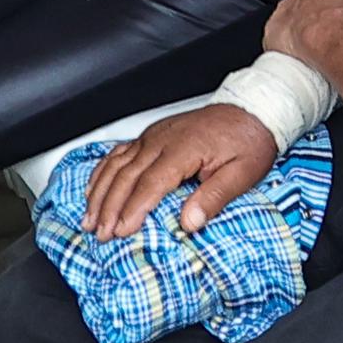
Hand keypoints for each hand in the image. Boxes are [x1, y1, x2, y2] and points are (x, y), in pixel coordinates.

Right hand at [82, 103, 281, 239]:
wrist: (253, 109)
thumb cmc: (249, 141)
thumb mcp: (244, 173)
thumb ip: (215, 197)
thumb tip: (190, 222)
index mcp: (185, 148)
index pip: (150, 183)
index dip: (132, 209)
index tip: (120, 232)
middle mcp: (163, 139)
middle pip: (126, 175)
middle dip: (109, 207)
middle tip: (99, 234)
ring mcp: (155, 135)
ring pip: (117, 164)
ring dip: (100, 192)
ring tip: (89, 219)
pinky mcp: (153, 134)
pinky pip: (119, 152)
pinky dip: (102, 171)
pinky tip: (93, 188)